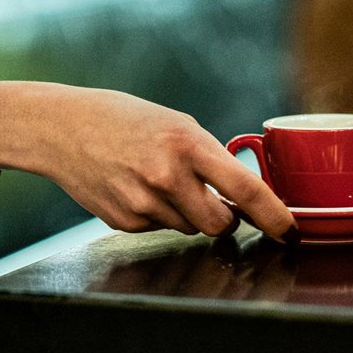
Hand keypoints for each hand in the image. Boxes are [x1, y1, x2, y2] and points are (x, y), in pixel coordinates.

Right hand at [0, 83, 298, 243]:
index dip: (275, 216)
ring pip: (189, 229)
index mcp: (188, 144)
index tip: (291, 232)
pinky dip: (157, 215)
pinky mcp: (123, 222)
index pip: (246, 190)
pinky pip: (159, 230)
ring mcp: (143, 204)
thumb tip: (243, 197)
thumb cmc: (125, 119)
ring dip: (186, 213)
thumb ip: (209, 158)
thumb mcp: (176, 125)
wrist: (61, 127)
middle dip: (224, 219)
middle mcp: (167, 177)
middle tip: (212, 199)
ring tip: (158, 180)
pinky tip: (134, 188)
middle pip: (219, 225)